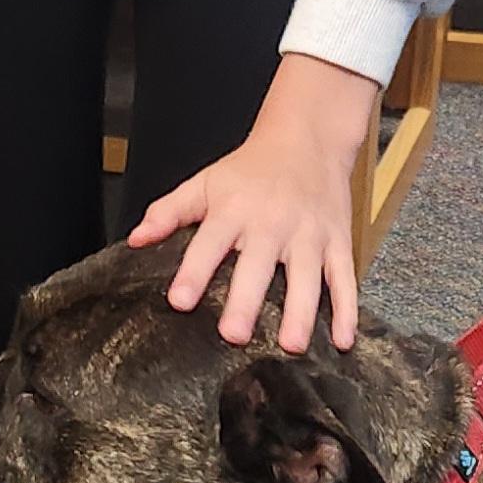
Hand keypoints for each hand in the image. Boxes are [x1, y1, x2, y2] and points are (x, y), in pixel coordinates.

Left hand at [131, 53, 382, 353]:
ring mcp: (309, 234)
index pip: (210, 243)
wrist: (308, 138)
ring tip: (291, 345)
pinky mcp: (338, 242)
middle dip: (247, 300)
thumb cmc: (251, 168)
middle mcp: (273, 223)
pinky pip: (345, 278)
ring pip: (307, 276)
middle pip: (259, 265)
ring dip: (301, 312)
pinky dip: (347, 310)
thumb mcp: (206, 182)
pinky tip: (342, 341)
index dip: (194, 272)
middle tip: (234, 335)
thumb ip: (170, 211)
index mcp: (235, 210)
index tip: (180, 301)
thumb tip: (135, 240)